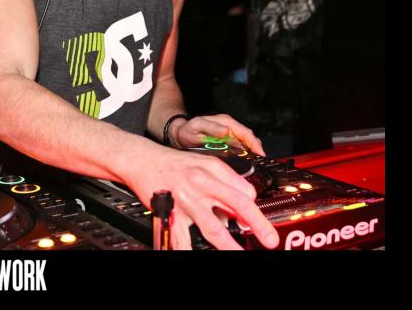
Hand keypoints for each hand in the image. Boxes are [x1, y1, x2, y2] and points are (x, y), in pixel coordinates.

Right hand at [125, 144, 278, 249]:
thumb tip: (237, 203)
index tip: (257, 219)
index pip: (243, 189)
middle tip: (270, 240)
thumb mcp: (201, 162)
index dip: (254, 206)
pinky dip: (188, 248)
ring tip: (239, 253)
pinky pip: (182, 236)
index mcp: (212, 168)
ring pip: (213, 225)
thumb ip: (221, 179)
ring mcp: (186, 199)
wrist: (141, 159)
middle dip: (257, 223)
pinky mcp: (171, 211)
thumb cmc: (172, 163)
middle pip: (236, 204)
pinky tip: (194, 252)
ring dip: (229, 244)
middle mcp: (202, 182)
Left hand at [171, 113, 265, 155]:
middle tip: (261, 163)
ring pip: (247, 144)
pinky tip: (246, 164)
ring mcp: (230, 136)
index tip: (260, 154)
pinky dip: (245, 155)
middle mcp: (230, 128)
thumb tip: (226, 130)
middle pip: (250, 139)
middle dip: (257, 150)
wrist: (180, 135)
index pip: (246, 133)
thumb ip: (211, 127)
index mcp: (226, 122)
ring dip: (252, 153)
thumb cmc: (188, 130)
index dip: (254, 144)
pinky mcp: (227, 143)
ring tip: (255, 165)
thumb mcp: (197, 126)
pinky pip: (240, 149)